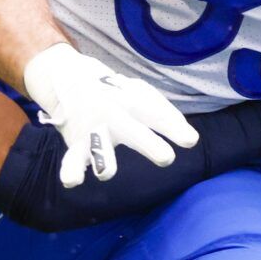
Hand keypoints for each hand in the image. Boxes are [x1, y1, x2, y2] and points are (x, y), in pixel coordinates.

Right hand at [23, 42, 198, 186]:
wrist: (69, 79)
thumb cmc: (117, 93)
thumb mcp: (142, 95)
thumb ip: (167, 116)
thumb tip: (191, 140)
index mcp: (132, 102)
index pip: (155, 115)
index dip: (173, 128)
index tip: (190, 141)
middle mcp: (113, 116)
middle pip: (132, 132)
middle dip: (148, 144)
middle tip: (166, 158)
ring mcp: (93, 131)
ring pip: (99, 149)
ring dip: (104, 162)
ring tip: (106, 173)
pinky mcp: (76, 145)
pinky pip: (72, 160)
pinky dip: (71, 170)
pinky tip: (72, 181)